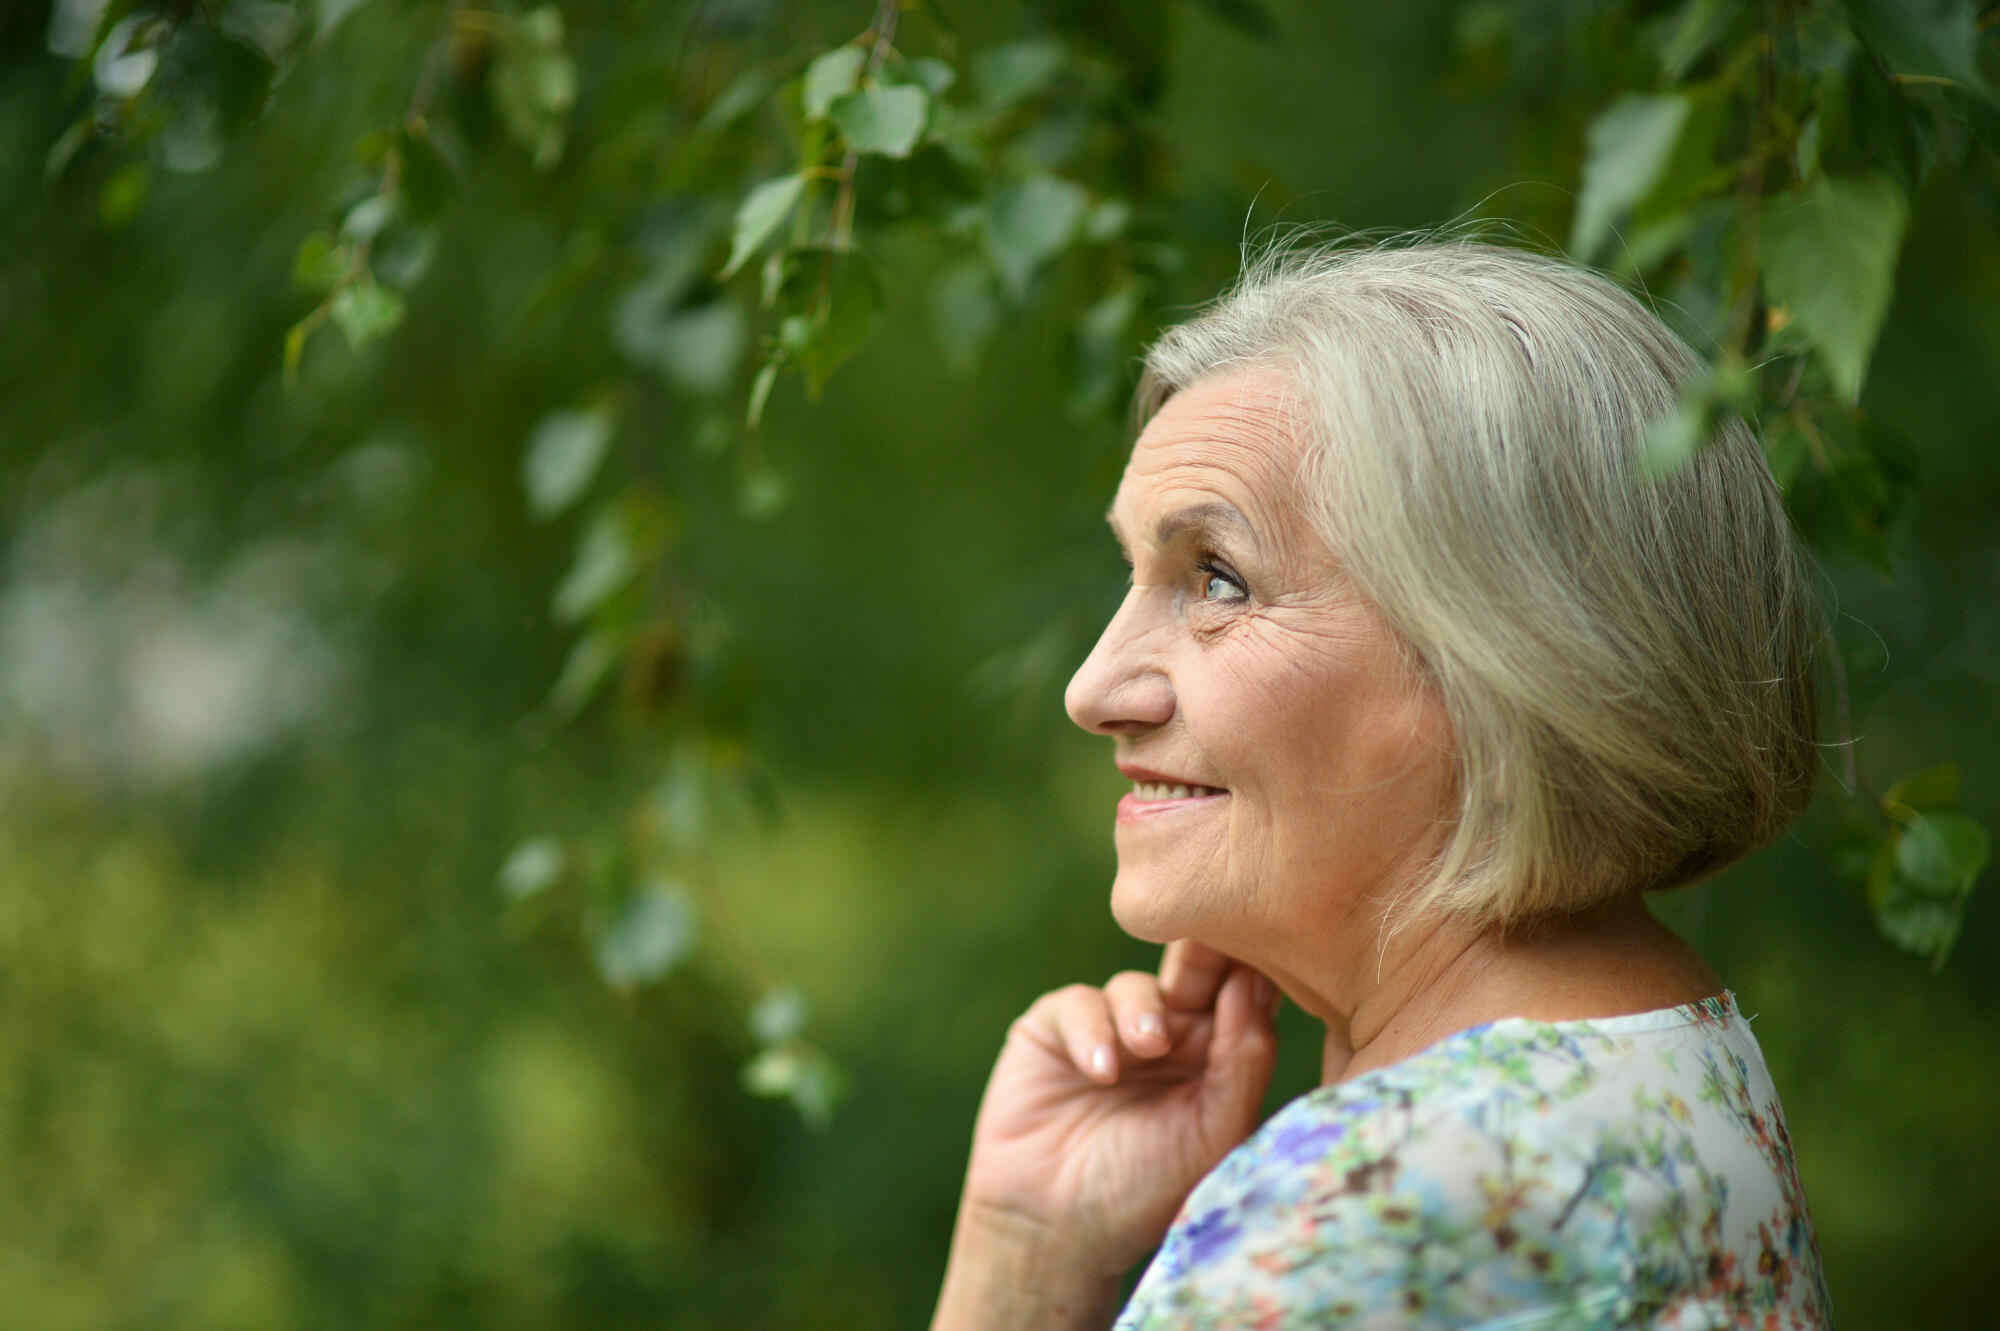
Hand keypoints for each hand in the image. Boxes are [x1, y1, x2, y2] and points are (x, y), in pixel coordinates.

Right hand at [946, 941, 1280, 1295]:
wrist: (1058, 1228)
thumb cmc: (1150, 1190)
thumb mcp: (1215, 1130)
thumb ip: (1243, 1059)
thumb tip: (1254, 979)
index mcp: (1217, 1056)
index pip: (1243, 992)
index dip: (1252, 966)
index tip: (1265, 949)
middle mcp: (1168, 1035)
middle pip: (1191, 970)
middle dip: (1200, 957)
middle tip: (1206, 949)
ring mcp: (1110, 1030)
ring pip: (1136, 985)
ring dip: (1143, 1010)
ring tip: (1147, 1047)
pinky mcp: (1055, 1030)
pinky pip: (1079, 1004)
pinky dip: (1092, 1030)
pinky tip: (1102, 1072)